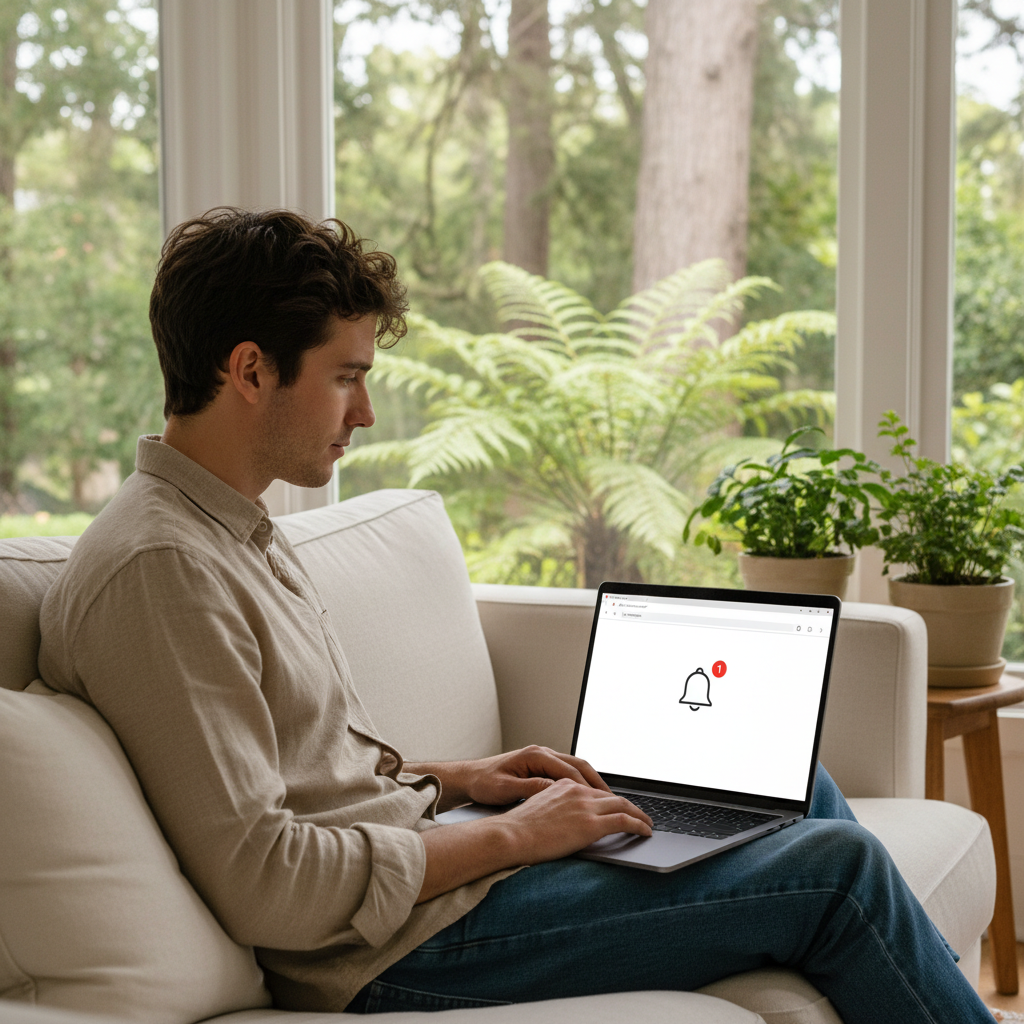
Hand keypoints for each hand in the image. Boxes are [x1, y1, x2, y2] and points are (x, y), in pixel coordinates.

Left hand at [460, 745, 612, 806]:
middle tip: (614, 800)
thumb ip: (531, 787)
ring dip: (592, 782)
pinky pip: (568, 773)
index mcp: (535, 755)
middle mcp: (542, 753)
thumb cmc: (484, 783)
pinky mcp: (542, 766)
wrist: (470, 777)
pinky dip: (582, 783)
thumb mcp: (506, 789)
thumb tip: (555, 790)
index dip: (587, 787)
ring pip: (576, 767)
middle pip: (579, 764)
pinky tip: (589, 798)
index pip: (569, 770)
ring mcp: (543, 758)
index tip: (602, 801)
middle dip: (597, 782)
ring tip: (608, 800)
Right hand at [498, 778, 652, 863]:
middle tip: (640, 815)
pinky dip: (640, 825)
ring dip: (639, 815)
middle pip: (612, 796)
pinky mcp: (591, 824)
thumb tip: (565, 821)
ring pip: (624, 806)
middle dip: (630, 806)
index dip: (610, 800)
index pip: (594, 791)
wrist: (510, 835)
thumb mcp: (537, 810)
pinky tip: (646, 831)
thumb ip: (555, 809)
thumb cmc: (517, 829)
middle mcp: (577, 790)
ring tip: (647, 824)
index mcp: (563, 785)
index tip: (618, 808)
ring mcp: (585, 806)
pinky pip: (625, 821)